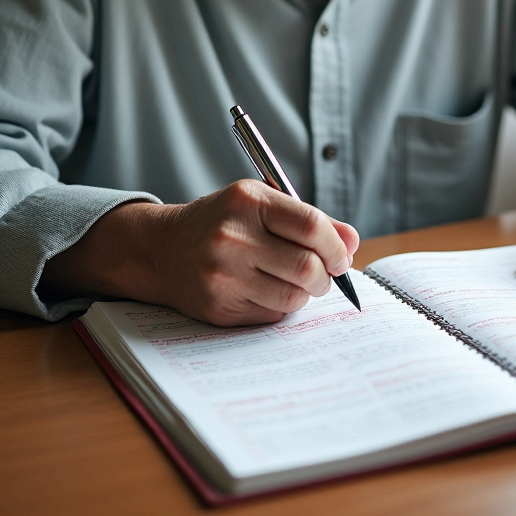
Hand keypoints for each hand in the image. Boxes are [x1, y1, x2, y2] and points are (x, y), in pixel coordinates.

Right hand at [40, 181, 358, 325]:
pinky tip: (270, 290)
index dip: (336, 244)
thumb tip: (353, 241)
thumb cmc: (223, 221)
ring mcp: (222, 275)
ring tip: (300, 282)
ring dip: (307, 293)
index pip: (310, 225)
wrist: (162, 249)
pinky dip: (282, 305)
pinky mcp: (218, 307)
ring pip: (293, 296)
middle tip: (326, 274)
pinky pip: (271, 314)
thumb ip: (309, 219)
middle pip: (306, 266)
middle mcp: (232, 237)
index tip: (343, 255)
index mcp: (247, 201)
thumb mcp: (261, 203)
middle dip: (327, 275)